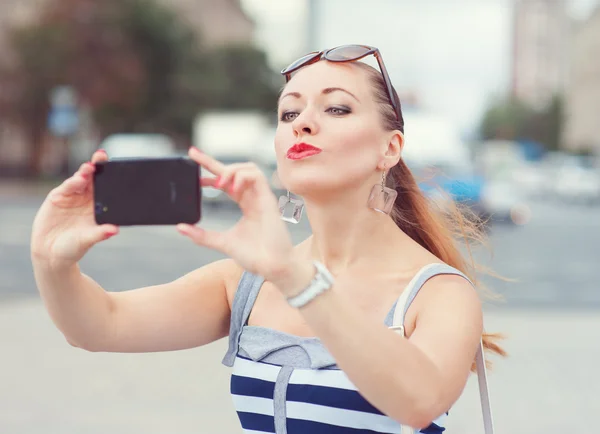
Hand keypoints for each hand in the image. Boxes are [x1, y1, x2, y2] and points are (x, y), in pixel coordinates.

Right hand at [30, 150, 118, 268]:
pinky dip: (72, 183)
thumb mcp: (88, 240)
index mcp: (98, 206)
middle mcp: (86, 198)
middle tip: (102, 156)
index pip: (106, 187)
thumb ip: (100, 233)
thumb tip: (115, 229)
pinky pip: (66, 187)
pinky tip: (79, 180)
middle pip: (93, 178)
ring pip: (80, 180)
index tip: (118, 167)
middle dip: (98, 166)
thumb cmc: (74, 246)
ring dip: (85, 173)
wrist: (51, 253)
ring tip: (90, 168)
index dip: (111, 176)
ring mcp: (72, 196)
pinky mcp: (57, 197)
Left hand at [177, 147, 295, 280]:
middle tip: (193, 155)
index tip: (194, 173)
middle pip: (234, 170)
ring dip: (230, 170)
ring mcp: (262, 197)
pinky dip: (242, 177)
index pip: (227, 183)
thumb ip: (202, 235)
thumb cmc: (254, 257)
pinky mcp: (269, 199)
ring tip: (218, 183)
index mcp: (246, 205)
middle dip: (212, 161)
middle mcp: (254, 198)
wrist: (271, 267)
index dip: (211, 173)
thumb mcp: (222, 242)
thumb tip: (181, 227)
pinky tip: (233, 189)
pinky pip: (257, 176)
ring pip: (248, 168)